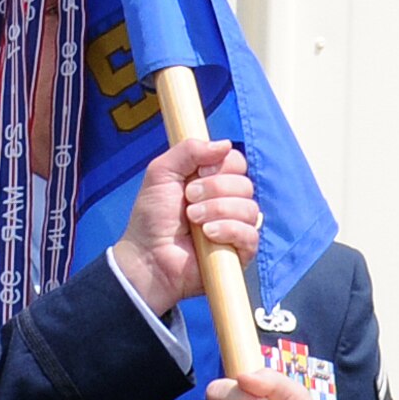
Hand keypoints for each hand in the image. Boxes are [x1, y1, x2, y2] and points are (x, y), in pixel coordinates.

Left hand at [111, 139, 258, 316]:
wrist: (148, 256)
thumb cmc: (152, 218)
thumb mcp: (162, 173)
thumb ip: (188, 150)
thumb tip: (226, 143)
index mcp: (213, 181)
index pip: (236, 162)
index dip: (221, 165)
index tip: (197, 174)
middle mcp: (228, 202)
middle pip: (245, 183)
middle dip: (215, 189)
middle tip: (189, 200)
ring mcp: (236, 227)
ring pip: (249, 208)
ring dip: (217, 210)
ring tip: (193, 220)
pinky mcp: (241, 251)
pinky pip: (250, 233)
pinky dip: (229, 230)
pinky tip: (208, 234)